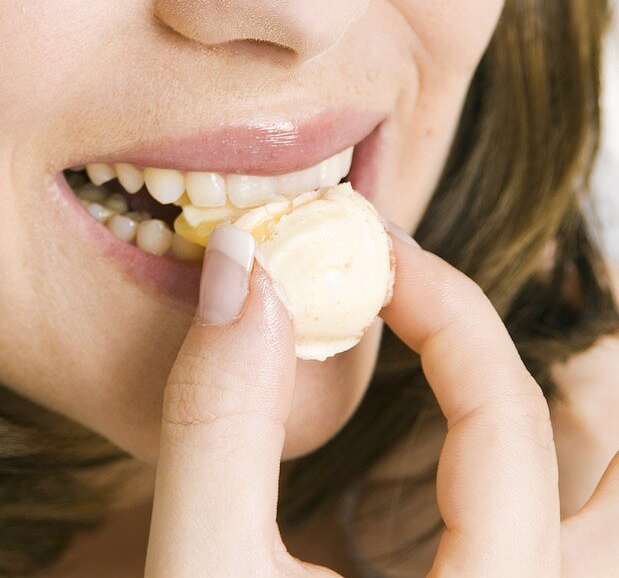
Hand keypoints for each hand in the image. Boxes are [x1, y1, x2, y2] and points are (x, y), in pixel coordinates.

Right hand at [142, 220, 609, 576]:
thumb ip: (220, 422)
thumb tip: (243, 271)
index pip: (503, 411)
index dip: (441, 302)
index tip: (367, 251)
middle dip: (589, 363)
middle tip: (528, 283)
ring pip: (611, 521)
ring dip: (584, 423)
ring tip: (518, 351)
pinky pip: (566, 552)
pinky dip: (547, 481)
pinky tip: (476, 452)